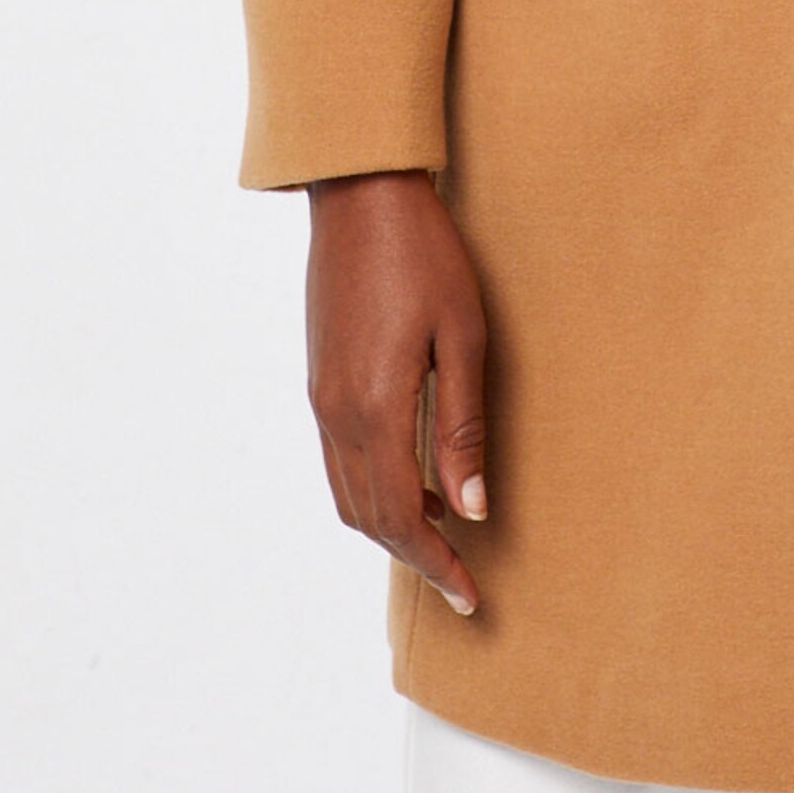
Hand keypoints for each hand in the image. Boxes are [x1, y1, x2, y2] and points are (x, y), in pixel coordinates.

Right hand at [304, 170, 489, 615]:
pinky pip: (339, 461)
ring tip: (444, 534)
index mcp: (374, 409)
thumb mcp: (461, 335)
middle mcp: (337, 414)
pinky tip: (414, 477)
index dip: (436, 563)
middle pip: (368, 517)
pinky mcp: (320, 379)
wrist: (361, 196)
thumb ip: (462, 427)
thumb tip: (473, 510)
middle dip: (414, 555)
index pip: (401, 516)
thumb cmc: (425, 255)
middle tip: (462, 582)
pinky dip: (372, 490)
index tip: (471, 597)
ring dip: (391, 525)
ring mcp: (321, 397)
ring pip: (347, 494)